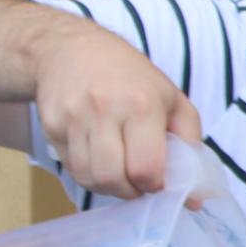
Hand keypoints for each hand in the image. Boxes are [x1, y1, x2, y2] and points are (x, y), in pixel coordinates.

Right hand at [31, 19, 205, 196]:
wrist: (71, 49)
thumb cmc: (131, 78)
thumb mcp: (173, 100)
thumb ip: (191, 145)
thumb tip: (194, 197)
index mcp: (142, 105)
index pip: (145, 169)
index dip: (154, 185)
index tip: (158, 181)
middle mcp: (104, 109)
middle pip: (113, 179)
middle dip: (129, 191)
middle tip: (138, 182)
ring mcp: (72, 117)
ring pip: (88, 178)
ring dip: (107, 186)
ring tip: (119, 171)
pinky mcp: (50, 125)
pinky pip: (70, 167)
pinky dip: (87, 172)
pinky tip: (98, 157)